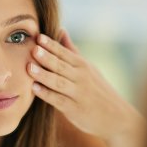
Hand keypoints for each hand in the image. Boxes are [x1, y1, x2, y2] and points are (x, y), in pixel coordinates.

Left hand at [27, 30, 141, 140]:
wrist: (117, 116)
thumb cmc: (98, 89)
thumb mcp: (88, 67)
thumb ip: (72, 50)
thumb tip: (61, 30)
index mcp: (82, 65)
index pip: (64, 53)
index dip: (51, 45)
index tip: (38, 36)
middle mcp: (81, 77)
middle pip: (61, 65)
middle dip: (47, 57)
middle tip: (33, 48)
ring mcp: (78, 93)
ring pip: (58, 82)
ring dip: (44, 74)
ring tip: (29, 67)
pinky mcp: (75, 109)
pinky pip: (59, 100)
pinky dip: (47, 94)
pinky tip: (35, 88)